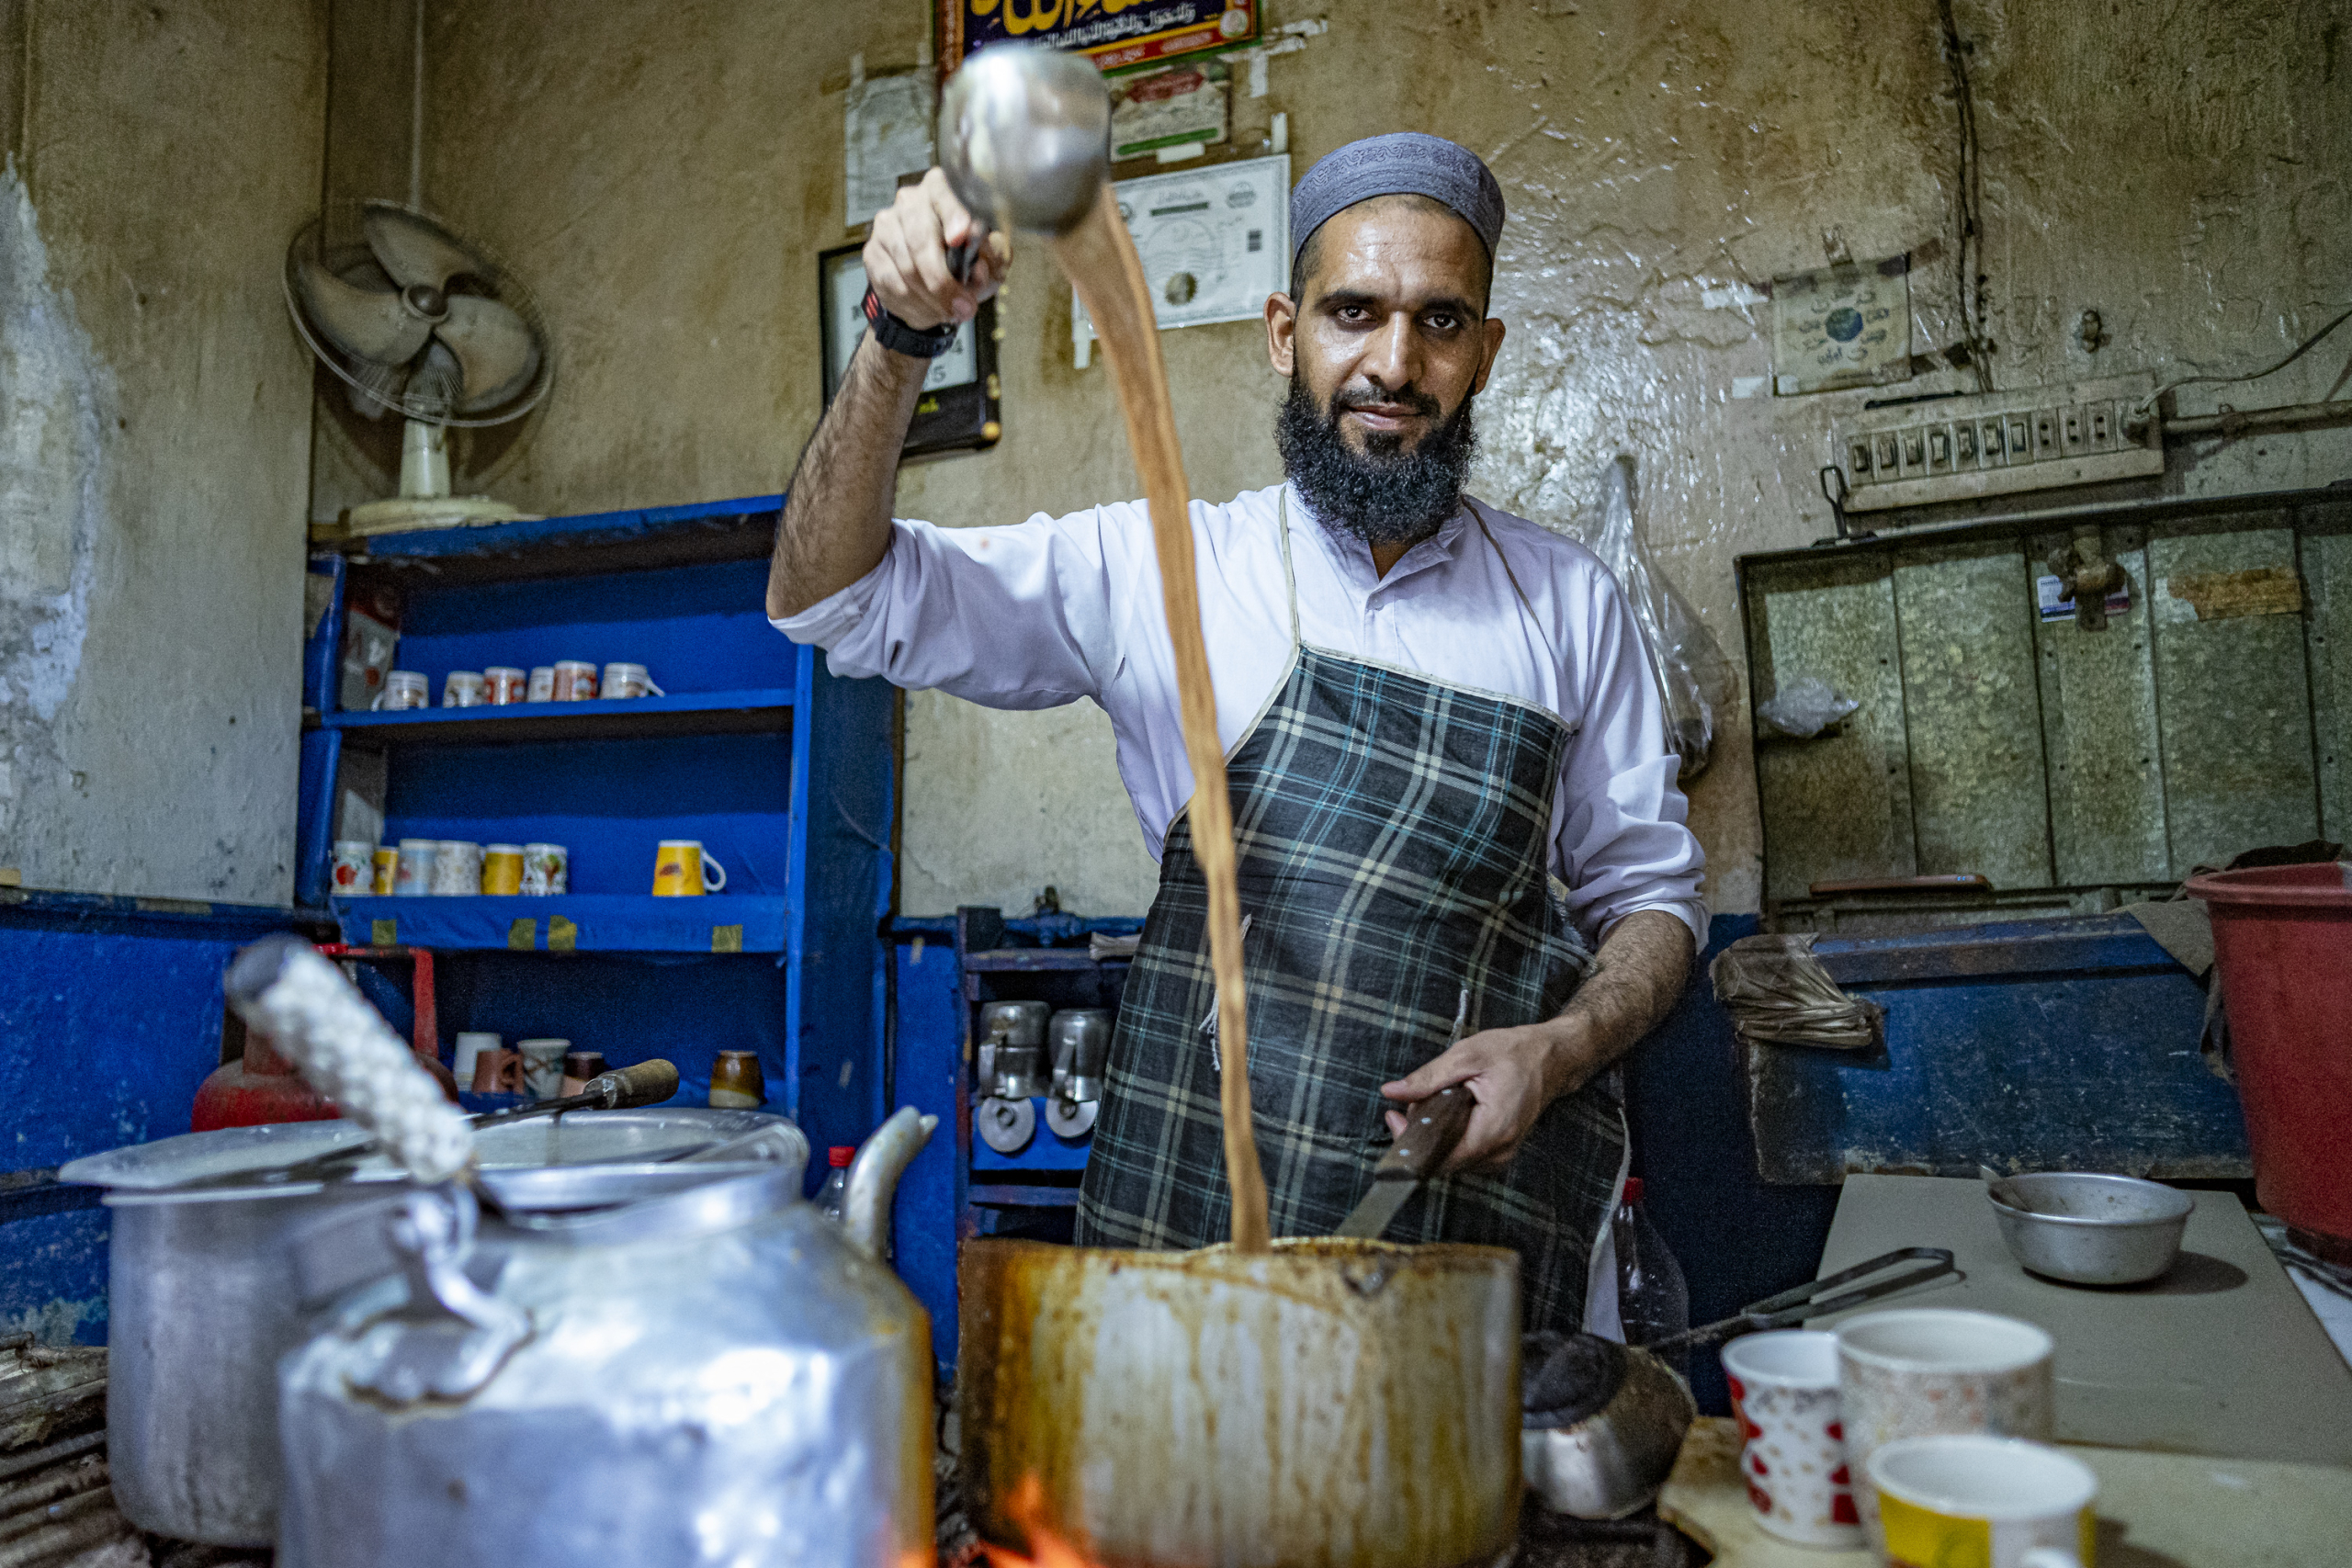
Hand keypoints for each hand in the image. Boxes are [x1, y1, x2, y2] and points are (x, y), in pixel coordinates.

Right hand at [862, 168, 1003, 333]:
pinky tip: (930, 310)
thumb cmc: (967, 263)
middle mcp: (911, 201)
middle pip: (921, 239)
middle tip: (964, 307)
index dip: (953, 215)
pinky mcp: (873, 251)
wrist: (934, 283)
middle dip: (943, 281)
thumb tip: (980, 266)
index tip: (961, 237)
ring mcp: (887, 225)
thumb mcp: (992, 257)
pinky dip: (915, 304)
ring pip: (906, 267)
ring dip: (932, 299)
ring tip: (951, 313)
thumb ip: (994, 257)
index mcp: (944, 191)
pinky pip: (891, 283)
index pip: (945, 193)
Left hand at [1380, 1019, 1604, 1174]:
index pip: (1442, 1157)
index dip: (1413, 1142)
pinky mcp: (1500, 1152)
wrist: (1551, 1058)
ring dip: (1435, 1134)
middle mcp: (1500, 1150)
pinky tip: (1450, 1112)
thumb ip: (1427, 1078)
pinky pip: (1465, 1154)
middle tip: (1414, 1101)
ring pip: (1452, 1159)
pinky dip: (1450, 1136)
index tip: (1394, 1118)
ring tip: (1436, 1101)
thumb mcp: (1467, 1056)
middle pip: (1444, 1160)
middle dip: (1421, 1133)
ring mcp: (1502, 1155)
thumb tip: (1392, 1092)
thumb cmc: (1515, 1053)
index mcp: (1494, 1129)